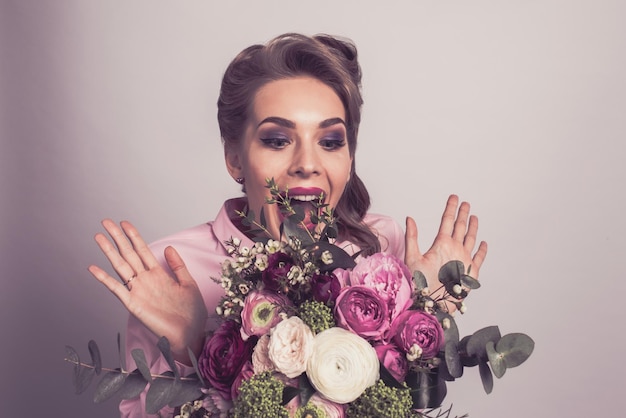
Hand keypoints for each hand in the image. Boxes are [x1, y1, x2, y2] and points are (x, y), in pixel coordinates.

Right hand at [88, 219, 207, 362]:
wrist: (190, 335)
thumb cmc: (191, 313)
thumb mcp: (188, 284)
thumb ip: (178, 266)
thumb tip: (168, 247)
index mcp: (159, 274)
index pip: (143, 250)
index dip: (134, 236)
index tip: (124, 222)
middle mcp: (146, 280)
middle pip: (128, 254)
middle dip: (118, 237)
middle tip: (105, 221)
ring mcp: (138, 291)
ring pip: (121, 267)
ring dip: (109, 252)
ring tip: (98, 237)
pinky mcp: (133, 304)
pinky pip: (116, 289)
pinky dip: (104, 278)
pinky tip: (93, 268)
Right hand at [404, 195, 487, 312]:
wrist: (434, 305)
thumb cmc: (420, 283)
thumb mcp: (411, 258)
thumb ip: (412, 237)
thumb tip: (410, 218)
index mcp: (442, 244)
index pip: (448, 220)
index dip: (451, 207)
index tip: (454, 197)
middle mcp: (457, 249)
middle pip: (462, 226)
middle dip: (464, 213)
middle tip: (466, 203)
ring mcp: (466, 260)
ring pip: (472, 239)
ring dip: (473, 227)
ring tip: (474, 217)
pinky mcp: (472, 272)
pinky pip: (480, 257)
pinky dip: (482, 249)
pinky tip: (483, 243)